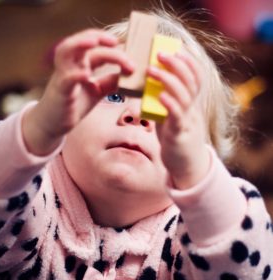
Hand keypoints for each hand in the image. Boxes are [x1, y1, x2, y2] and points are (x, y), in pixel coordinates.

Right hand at [22, 29, 133, 154]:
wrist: (53, 123)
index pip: (94, 47)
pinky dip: (75, 74)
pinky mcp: (60, 91)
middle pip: (80, 42)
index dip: (111, 47)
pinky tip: (86, 75)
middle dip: (97, 37)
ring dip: (79, 43)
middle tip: (115, 41)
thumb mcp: (97, 91)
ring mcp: (63, 76)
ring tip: (94, 42)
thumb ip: (110, 82)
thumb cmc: (74, 104)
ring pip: (65, 52)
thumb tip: (130, 74)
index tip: (127, 55)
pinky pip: (65, 79)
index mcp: (80, 64)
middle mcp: (70, 66)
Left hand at [147, 51, 209, 188]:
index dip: (189, 61)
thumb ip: (164, 103)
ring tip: (151, 69)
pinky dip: (169, 104)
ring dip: (168, 80)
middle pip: (191, 82)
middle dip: (177, 64)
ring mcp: (187, 122)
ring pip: (184, 96)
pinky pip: (177, 117)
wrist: (185, 166)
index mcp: (191, 104)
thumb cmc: (175, 139)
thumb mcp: (171, 117)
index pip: (196, 77)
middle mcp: (192, 110)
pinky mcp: (179, 135)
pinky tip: (160, 95)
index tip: (177, 48)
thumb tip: (149, 89)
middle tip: (160, 53)